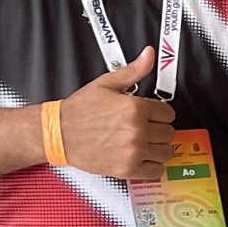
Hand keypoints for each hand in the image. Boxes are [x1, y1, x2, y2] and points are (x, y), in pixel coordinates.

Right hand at [58, 46, 177, 180]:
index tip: (151, 116)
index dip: (159, 113)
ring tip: (144, 143)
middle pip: (169, 133)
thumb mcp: (107, 84)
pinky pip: (156, 171)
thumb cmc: (80, 110)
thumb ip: (133, 71)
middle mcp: (137, 130)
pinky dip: (152, 166)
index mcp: (135, 108)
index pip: (168, 113)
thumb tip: (149, 55)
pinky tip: (141, 157)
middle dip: (158, 130)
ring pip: (166, 152)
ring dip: (158, 148)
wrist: (58, 132)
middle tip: (144, 129)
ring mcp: (133, 151)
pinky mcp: (127, 169)